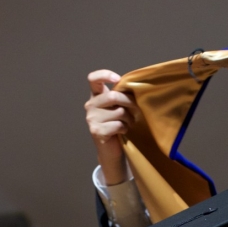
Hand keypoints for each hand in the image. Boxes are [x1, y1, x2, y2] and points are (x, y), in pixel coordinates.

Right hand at [85, 69, 138, 184]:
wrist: (111, 151)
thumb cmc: (117, 127)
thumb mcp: (118, 109)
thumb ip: (120, 97)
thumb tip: (133, 88)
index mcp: (95, 97)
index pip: (93, 79)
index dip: (105, 75)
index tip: (118, 79)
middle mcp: (90, 105)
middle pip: (113, 96)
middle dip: (129, 102)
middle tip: (137, 110)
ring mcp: (91, 119)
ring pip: (118, 112)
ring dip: (129, 119)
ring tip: (129, 124)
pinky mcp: (96, 131)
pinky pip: (118, 125)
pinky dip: (125, 129)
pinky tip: (123, 132)